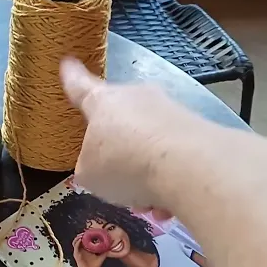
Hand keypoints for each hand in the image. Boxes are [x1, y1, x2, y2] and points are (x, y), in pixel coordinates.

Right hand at [60, 57, 205, 211]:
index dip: (72, 77)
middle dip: (118, 142)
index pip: (81, 87)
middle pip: (121, 117)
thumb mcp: (89, 175)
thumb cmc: (124, 163)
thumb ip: (89, 166)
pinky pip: (174, 155)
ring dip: (145, 167)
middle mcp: (136, 98)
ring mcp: (170, 110)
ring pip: (149, 140)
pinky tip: (169, 203)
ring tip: (146, 199)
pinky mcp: (198, 128)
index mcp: (102, 103)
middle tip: (116, 172)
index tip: (68, 63)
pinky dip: (169, 177)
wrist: (188, 166)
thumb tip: (100, 166)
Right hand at [73, 234, 109, 266]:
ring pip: (76, 241)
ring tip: (83, 234)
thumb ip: (105, 251)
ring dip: (79, 237)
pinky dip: (77, 242)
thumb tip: (110, 246)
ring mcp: (78, 251)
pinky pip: (75, 246)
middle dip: (82, 234)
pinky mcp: (76, 254)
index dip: (86, 234)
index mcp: (86, 248)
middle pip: (79, 238)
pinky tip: (81, 239)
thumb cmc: (95, 265)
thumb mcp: (101, 256)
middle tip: (86, 231)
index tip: (90, 230)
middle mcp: (81, 248)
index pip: (85, 239)